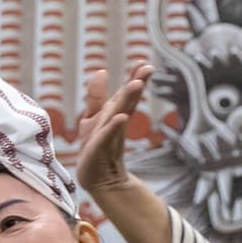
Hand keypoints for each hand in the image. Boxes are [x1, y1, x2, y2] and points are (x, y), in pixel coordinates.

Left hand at [75, 62, 152, 195]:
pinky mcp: (101, 149)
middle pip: (128, 101)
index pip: (127, 94)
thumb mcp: (92, 118)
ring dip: (129, 99)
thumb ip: (97, 97)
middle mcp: (116, 123)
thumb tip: (102, 71)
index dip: (135, 78)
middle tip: (149, 69)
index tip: (145, 64)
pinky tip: (121, 117)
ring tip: (137, 84)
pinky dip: (114, 126)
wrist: (96, 178)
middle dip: (137, 84)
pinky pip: (108, 136)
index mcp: (116, 113)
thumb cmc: (94, 147)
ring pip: (120, 114)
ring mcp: (110, 136)